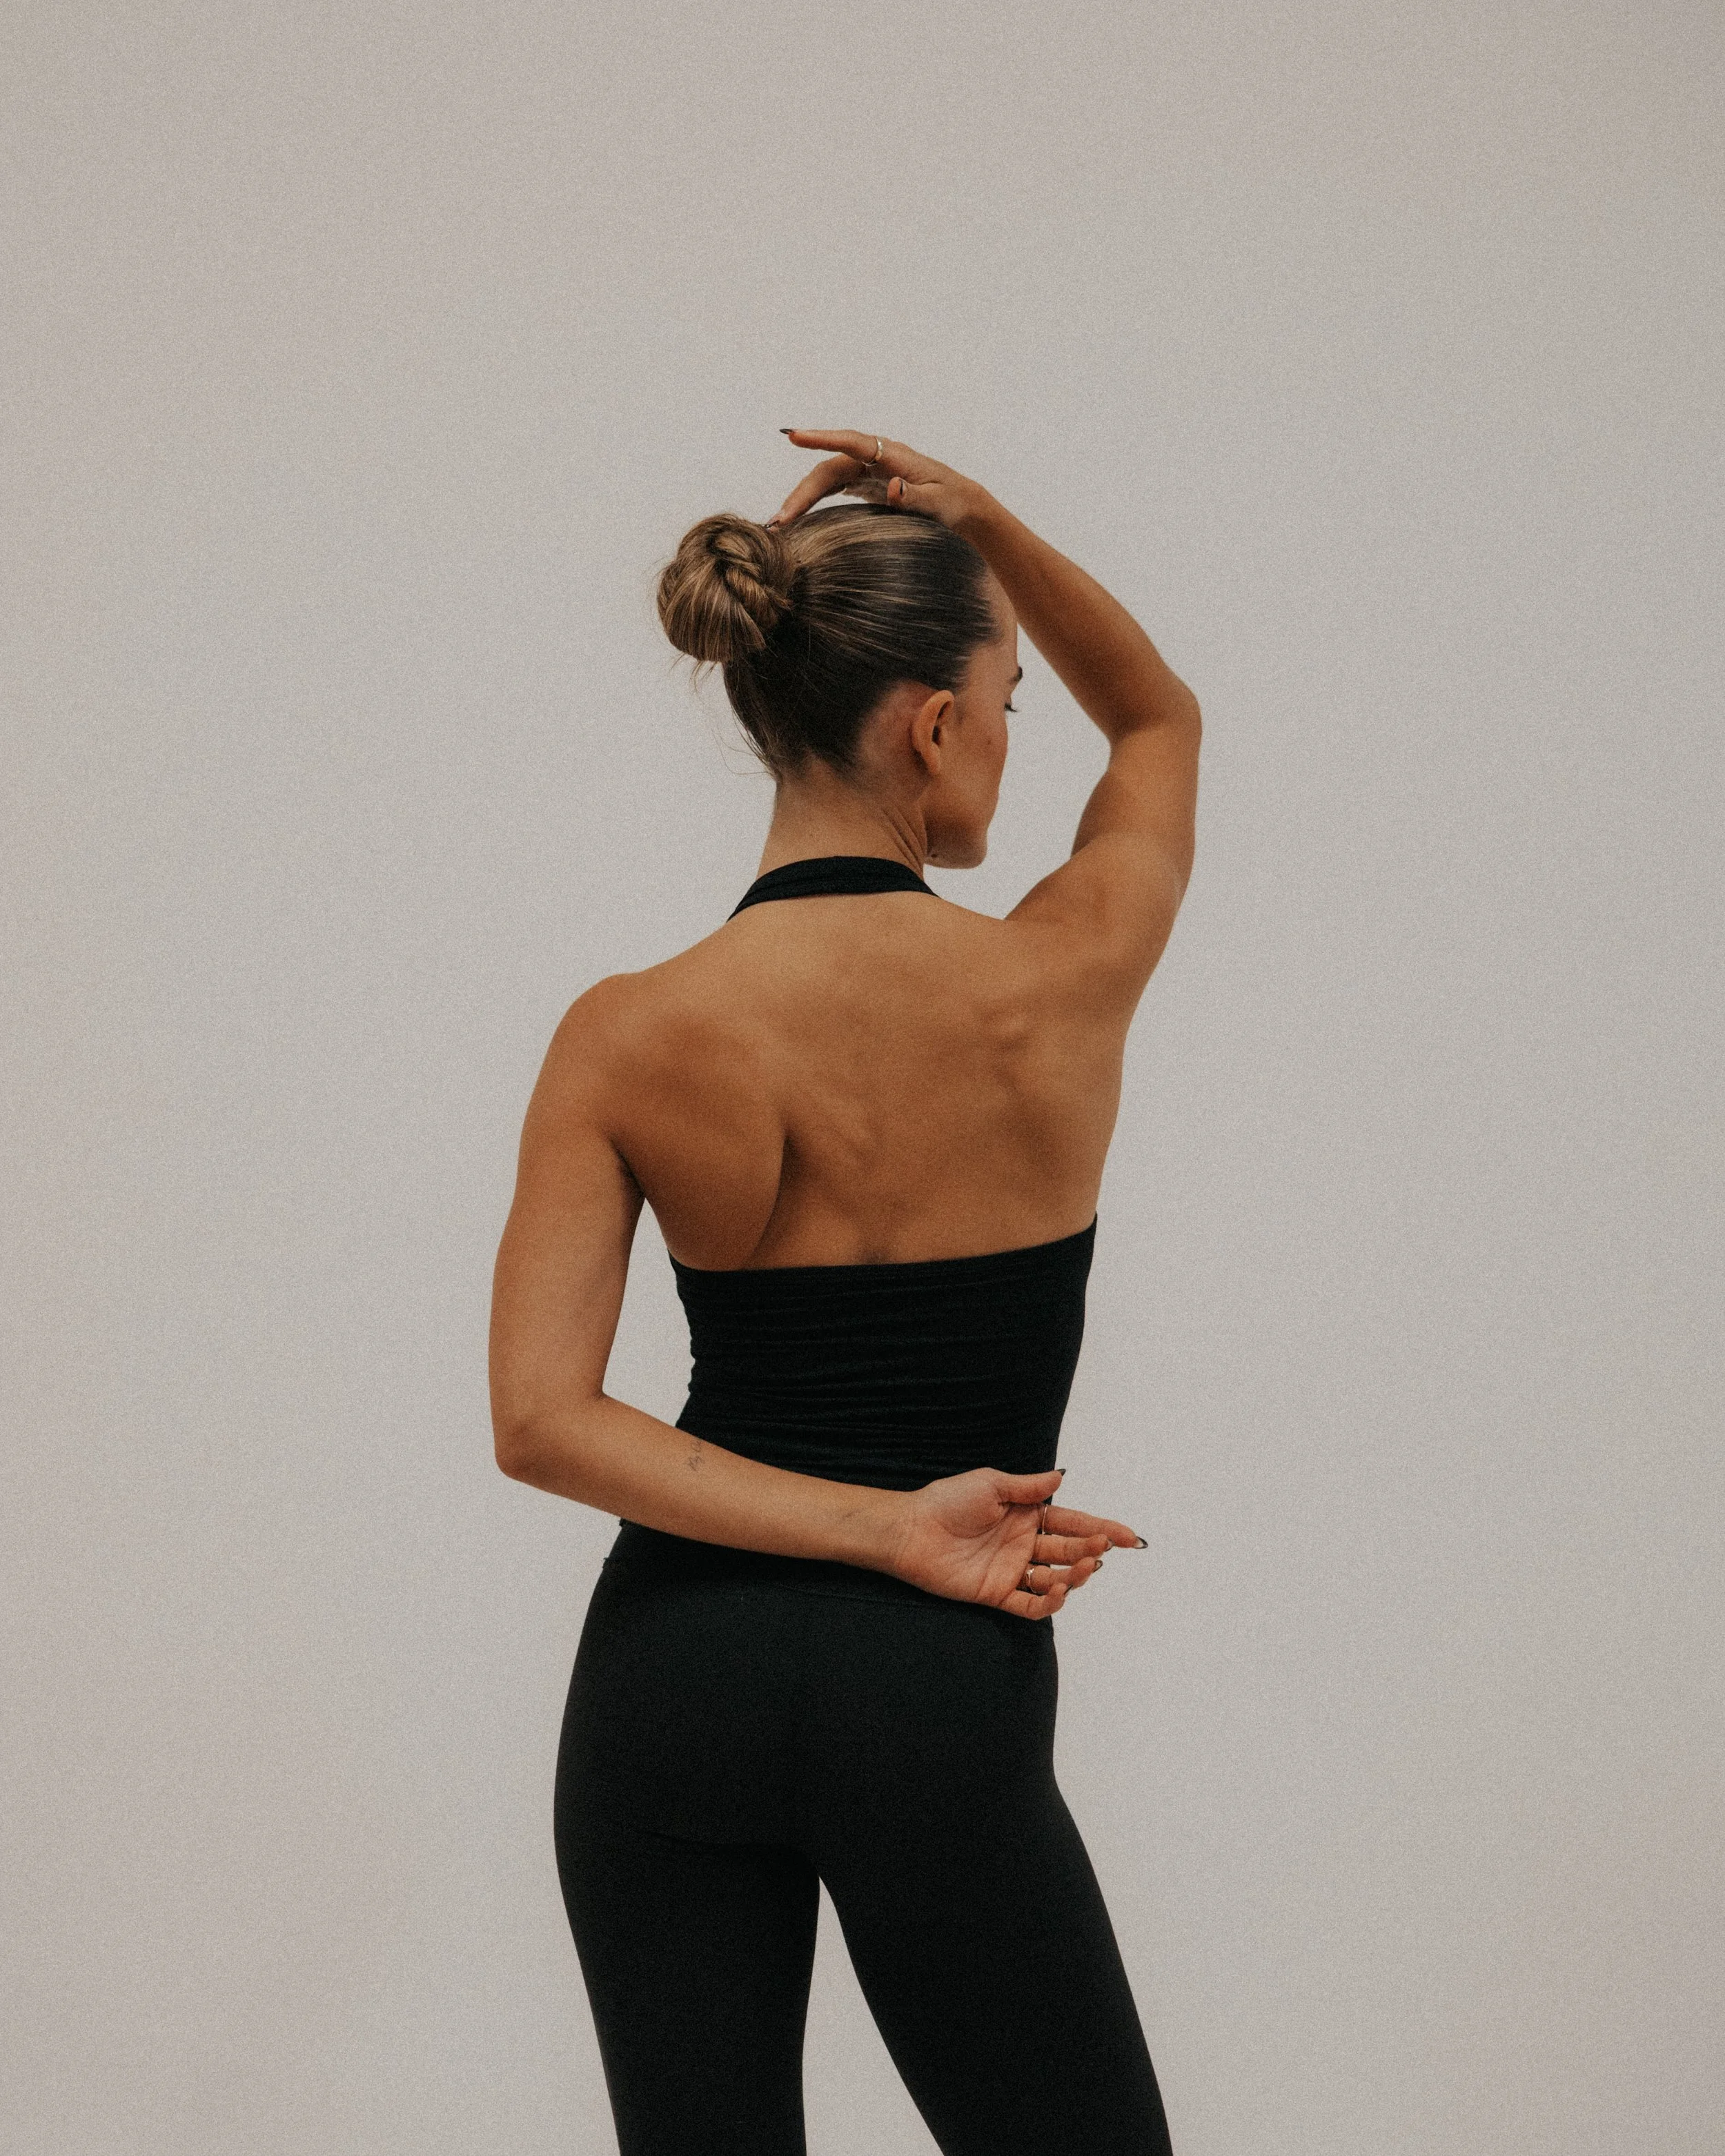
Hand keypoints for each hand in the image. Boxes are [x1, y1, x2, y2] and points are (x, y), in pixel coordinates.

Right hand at [769, 429, 989, 534]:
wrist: (962, 507)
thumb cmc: (952, 502)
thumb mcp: (938, 502)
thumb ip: (915, 497)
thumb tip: (892, 488)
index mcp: (891, 455)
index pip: (850, 443)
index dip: (821, 439)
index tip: (794, 436)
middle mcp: (874, 459)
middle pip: (829, 469)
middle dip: (803, 492)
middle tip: (781, 519)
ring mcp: (867, 472)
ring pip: (826, 480)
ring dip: (802, 499)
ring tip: (780, 524)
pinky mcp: (864, 486)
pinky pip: (832, 491)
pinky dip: (814, 503)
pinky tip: (797, 521)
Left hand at [885, 1466, 1144, 1620]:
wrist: (911, 1529)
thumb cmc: (947, 1500)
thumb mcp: (991, 1484)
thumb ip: (1029, 1487)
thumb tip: (1063, 1476)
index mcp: (1026, 1515)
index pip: (1072, 1523)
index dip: (1101, 1529)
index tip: (1128, 1537)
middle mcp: (1024, 1543)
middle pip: (1068, 1551)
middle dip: (1090, 1551)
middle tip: (1101, 1548)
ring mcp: (1012, 1570)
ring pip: (1056, 1579)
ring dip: (1074, 1576)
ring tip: (1083, 1569)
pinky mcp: (996, 1593)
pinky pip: (1029, 1605)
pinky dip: (1047, 1603)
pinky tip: (1057, 1591)